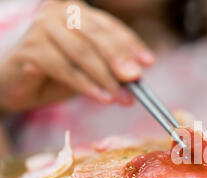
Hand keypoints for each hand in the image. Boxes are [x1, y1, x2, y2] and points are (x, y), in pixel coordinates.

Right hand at [0, 0, 153, 110]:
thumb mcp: (90, 69)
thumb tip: (137, 78)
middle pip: (96, 35)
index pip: (109, 27)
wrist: (18, 84)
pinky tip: (102, 97)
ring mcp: (42, 29)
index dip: (130, 44)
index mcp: (78, 13)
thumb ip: (110, 69)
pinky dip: (86, 85)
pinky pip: (64, 69)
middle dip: (119, 58)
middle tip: (136, 78)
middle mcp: (59, 13)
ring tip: (122, 97)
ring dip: (105, 77)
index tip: (149, 62)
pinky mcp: (30, 50)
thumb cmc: (58, 73)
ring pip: (81, 53)